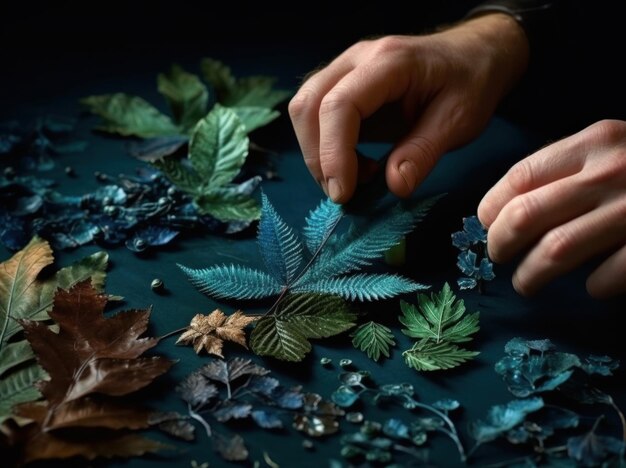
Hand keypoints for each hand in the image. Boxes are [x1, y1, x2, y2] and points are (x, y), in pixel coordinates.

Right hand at [288, 13, 528, 202]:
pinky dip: (326, 149)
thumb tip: (394, 187)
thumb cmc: (470, 82)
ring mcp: (344, 71)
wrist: (473, 56)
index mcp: (388, 62)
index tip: (344, 193)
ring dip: (318, 155)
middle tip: (344, 194)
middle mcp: (356, 60)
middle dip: (318, 158)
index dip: (334, 153)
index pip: (339, 105)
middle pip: (308, 106)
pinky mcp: (342, 87)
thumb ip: (424, 152)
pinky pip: (316, 117)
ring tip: (353, 180)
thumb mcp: (459, 120)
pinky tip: (356, 166)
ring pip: (304, 111)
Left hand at [478, 120, 625, 297]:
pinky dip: (593, 286)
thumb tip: (502, 206)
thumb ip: (563, 166)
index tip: (486, 225)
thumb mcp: (609, 146)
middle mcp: (612, 172)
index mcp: (594, 143)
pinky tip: (590, 287)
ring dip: (530, 275)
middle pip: (527, 216)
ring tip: (525, 283)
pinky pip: (609, 276)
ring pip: (557, 251)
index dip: (491, 208)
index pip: (519, 178)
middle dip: (499, 244)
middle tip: (497, 257)